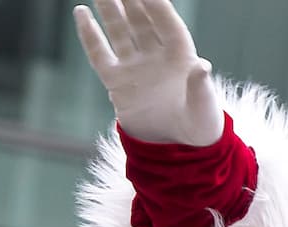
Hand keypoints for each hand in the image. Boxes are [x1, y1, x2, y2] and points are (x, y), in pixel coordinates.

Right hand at [73, 0, 223, 145]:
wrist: (178, 150)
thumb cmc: (200, 127)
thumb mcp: (205, 109)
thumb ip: (202, 87)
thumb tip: (203, 66)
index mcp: (182, 57)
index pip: (167, 23)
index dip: (157, 4)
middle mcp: (157, 57)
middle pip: (141, 20)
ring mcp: (136, 67)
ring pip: (120, 31)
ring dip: (111, 10)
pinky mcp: (117, 83)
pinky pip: (100, 54)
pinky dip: (90, 35)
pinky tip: (81, 13)